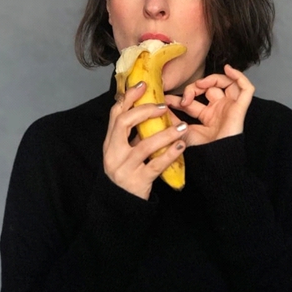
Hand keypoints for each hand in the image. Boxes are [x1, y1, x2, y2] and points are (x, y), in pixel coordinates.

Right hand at [103, 82, 186, 199]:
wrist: (121, 206)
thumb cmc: (127, 174)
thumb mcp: (123, 153)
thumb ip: (131, 135)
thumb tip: (146, 109)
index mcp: (109, 143)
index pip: (115, 114)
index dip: (129, 97)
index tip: (143, 85)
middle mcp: (113, 154)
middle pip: (124, 123)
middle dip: (144, 111)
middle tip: (163, 107)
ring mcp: (124, 168)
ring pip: (143, 145)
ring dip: (165, 133)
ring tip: (182, 126)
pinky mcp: (137, 182)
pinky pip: (156, 165)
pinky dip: (170, 154)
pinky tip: (181, 146)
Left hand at [164, 64, 254, 146]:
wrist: (214, 159)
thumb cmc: (201, 150)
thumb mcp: (182, 131)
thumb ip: (172, 119)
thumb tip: (160, 108)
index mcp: (207, 115)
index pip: (195, 99)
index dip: (182, 95)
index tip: (167, 98)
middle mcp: (219, 109)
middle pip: (210, 87)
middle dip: (194, 87)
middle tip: (185, 97)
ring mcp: (230, 107)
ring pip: (227, 83)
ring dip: (213, 79)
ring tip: (201, 84)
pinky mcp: (240, 107)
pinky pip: (246, 88)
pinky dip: (239, 76)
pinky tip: (228, 69)